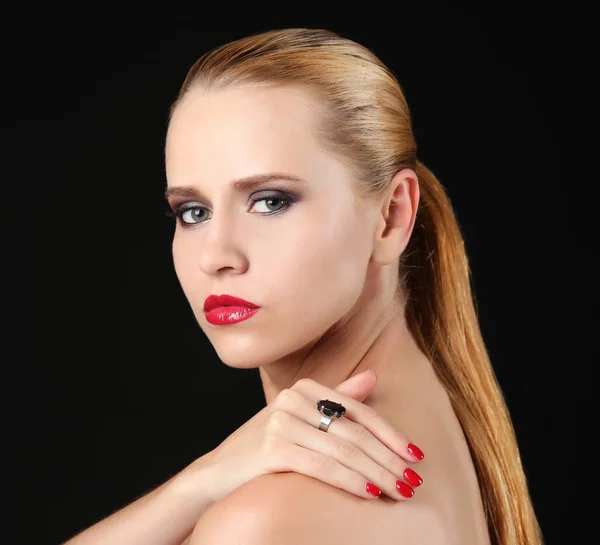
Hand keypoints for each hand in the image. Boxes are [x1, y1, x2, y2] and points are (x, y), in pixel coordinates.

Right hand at [185, 369, 423, 502]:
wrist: (219, 472)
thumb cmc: (265, 446)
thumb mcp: (302, 418)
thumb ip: (337, 397)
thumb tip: (372, 376)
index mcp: (305, 388)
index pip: (359, 411)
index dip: (390, 434)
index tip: (415, 455)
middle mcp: (293, 398)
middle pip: (354, 432)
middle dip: (388, 459)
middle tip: (413, 482)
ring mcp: (281, 421)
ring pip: (343, 450)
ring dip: (377, 474)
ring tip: (400, 491)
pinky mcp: (273, 447)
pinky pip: (322, 465)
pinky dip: (350, 480)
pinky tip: (369, 493)